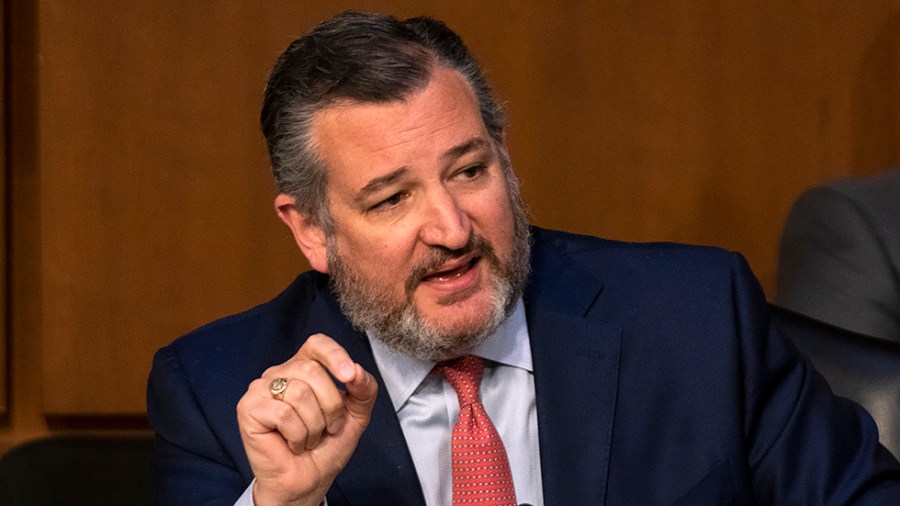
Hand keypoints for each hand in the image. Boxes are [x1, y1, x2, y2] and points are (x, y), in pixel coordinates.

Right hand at [236, 333, 377, 505]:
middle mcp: (280, 374)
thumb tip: (357, 371)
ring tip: (309, 438)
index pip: (318, 344)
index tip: (350, 377)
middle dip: (331, 405)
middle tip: (328, 428)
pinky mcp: (249, 408)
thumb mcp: (356, 415)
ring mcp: (261, 389)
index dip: (335, 356)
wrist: (307, 481)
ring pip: (299, 392)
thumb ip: (363, 390)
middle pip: (312, 370)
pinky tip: (293, 443)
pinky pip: (283, 413)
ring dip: (314, 425)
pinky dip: (297, 434)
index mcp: (304, 368)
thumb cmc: (325, 448)